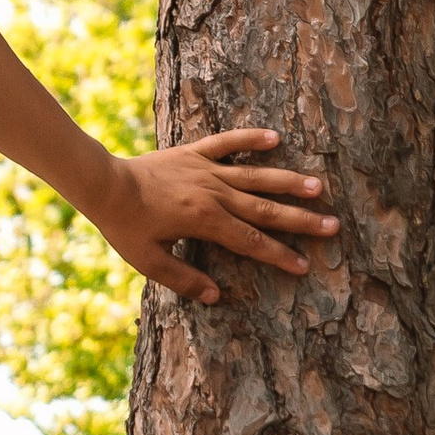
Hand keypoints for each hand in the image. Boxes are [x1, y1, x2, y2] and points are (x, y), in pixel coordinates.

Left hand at [94, 130, 337, 302]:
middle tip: (331, 226)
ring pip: (255, 176)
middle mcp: (213, 193)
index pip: (251, 242)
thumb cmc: (124, 226)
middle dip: (300, 220)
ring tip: (318, 186)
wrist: (103, 184)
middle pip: (265, 209)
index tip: (304, 265)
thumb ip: (184, 280)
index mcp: (205, 221)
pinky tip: (274, 138)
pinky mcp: (193, 152)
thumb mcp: (150, 262)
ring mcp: (205, 170)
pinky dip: (249, 138)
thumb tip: (216, 297)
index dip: (279, 255)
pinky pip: (227, 143)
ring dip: (287, 182)